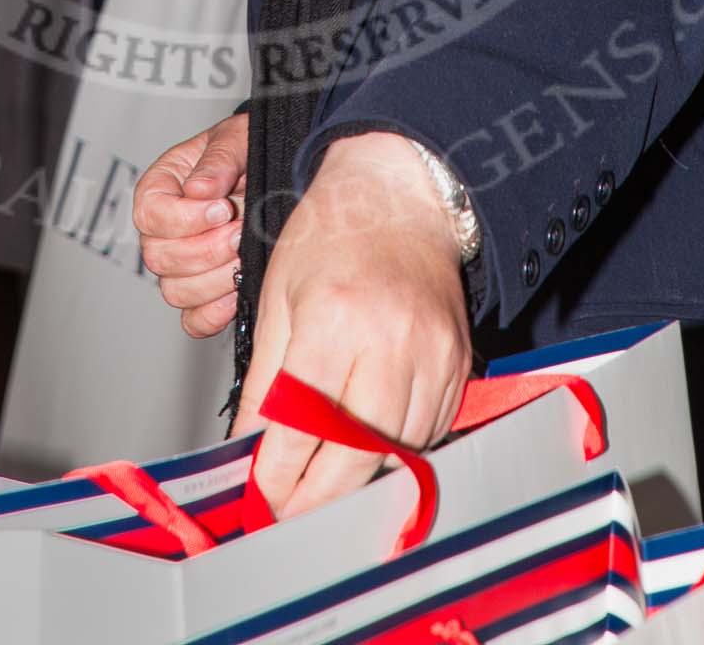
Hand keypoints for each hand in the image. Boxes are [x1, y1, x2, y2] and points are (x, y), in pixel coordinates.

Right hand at [134, 112, 247, 337]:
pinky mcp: (202, 293)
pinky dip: (212, 314)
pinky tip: (237, 292)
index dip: (183, 219)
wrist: (272, 164)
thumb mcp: (235, 138)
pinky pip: (193, 320)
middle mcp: (162, 231)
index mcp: (159, 189)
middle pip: (159, 258)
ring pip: (176, 292)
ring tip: (245, 256)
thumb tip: (199, 193)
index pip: (148, 215)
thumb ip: (217, 160)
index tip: (220, 208)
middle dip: (205, 250)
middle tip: (240, 232)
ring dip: (215, 279)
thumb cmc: (244, 148)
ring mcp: (179, 265)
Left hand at [235, 131, 471, 522]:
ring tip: (322, 485)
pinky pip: (429, 433)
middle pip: (356, 453)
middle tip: (288, 510)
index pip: (303, 424)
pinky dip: (396, 451)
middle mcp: (391, 339)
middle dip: (318, 497)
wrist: (401, 193)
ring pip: (397, 453)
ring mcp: (433, 354)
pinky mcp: (458, 363)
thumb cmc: (334, 232)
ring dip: (358, 479)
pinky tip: (366, 448)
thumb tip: (245, 447)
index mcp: (334, 317)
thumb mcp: (278, 297)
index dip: (278, 473)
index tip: (261, 496)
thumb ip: (263, 380)